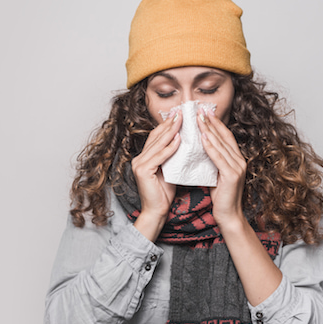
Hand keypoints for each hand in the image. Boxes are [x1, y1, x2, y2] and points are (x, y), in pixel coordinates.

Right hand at [131, 111, 181, 240]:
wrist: (157, 212)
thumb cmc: (164, 194)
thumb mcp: (169, 170)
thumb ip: (172, 156)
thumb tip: (184, 142)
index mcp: (144, 157)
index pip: (156, 136)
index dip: (167, 125)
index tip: (180, 114)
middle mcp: (139, 158)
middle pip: (156, 137)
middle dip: (170, 124)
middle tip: (182, 112)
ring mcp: (139, 164)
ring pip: (158, 144)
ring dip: (171, 131)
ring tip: (182, 120)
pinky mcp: (143, 171)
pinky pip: (159, 156)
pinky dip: (170, 147)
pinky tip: (179, 139)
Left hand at [197, 108, 246, 227]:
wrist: (228, 216)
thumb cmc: (220, 198)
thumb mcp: (215, 175)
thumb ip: (211, 162)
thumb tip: (199, 149)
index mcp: (236, 159)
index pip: (225, 136)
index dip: (215, 123)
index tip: (204, 112)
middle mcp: (239, 160)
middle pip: (223, 136)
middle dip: (211, 122)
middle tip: (199, 109)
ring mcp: (237, 167)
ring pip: (221, 144)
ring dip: (208, 130)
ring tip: (198, 118)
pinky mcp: (232, 175)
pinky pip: (218, 157)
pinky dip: (210, 146)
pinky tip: (202, 137)